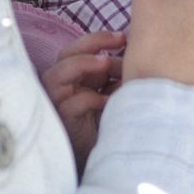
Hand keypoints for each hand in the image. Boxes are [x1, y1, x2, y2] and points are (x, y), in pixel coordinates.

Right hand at [40, 30, 125, 175]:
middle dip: (91, 42)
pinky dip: (91, 98)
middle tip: (119, 40)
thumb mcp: (113, 92)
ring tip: (106, 62)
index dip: (99, 38)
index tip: (124, 36)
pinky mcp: (63, 119)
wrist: (103, 158)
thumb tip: (135, 50)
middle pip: (66, 54)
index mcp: (75, 76)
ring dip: (83, 64)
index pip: (78, 48)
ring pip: (58, 74)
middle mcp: (62, 84)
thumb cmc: (107, 122)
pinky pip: (73, 103)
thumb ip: (116, 74)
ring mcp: (59, 101)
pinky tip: (109, 101)